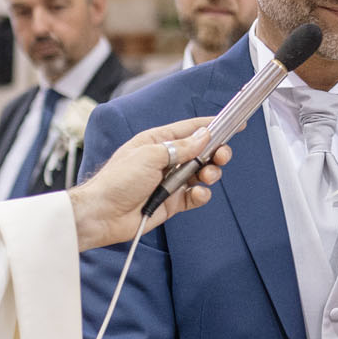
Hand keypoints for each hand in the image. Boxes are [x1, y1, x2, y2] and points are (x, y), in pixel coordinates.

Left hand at [69, 119, 229, 249]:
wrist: (103, 214)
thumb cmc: (118, 180)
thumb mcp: (150, 155)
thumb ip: (181, 147)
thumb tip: (203, 136)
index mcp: (158, 142)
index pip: (190, 130)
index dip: (213, 126)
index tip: (234, 124)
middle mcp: (166, 160)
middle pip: (201, 152)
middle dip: (216, 153)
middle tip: (222, 155)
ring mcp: (170, 181)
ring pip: (201, 174)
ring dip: (210, 173)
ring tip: (206, 176)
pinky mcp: (172, 202)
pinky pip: (195, 196)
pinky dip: (201, 194)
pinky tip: (198, 194)